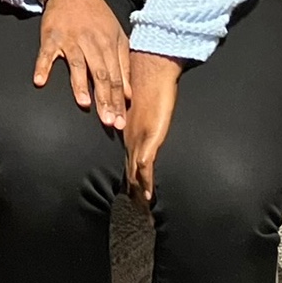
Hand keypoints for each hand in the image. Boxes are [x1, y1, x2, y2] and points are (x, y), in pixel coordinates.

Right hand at [34, 0, 130, 129]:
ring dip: (80, 84)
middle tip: (108, 122)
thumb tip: (127, 94)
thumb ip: (123, 64)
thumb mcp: (116, 36)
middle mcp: (92, 42)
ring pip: (77, 64)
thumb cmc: (97, 17)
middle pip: (100, 74)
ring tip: (84, 104)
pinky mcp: (51, 37)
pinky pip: (45, 54)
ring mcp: (70, 39)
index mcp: (110, 44)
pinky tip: (40, 82)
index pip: (115, 77)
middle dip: (105, 100)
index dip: (118, 101)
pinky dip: (42, 67)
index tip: (120, 122)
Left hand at [125, 51, 184, 205]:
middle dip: (135, 194)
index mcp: (130, 134)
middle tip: (138, 214)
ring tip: (142, 208)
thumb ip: (140, 119)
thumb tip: (141, 128)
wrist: (151, 68)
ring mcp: (140, 137)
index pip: (130, 164)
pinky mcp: (150, 133)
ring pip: (137, 170)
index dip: (131, 184)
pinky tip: (146, 187)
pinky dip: (145, 174)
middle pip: (132, 172)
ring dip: (140, 190)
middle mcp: (132, 139)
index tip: (133, 201)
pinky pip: (146, 158)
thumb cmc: (147, 85)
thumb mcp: (142, 108)